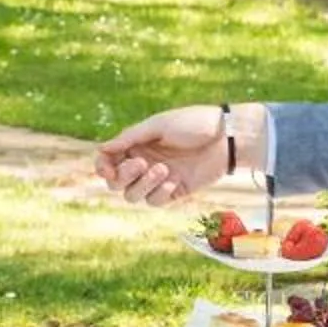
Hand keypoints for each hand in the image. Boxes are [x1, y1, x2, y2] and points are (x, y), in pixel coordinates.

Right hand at [95, 102, 247, 203]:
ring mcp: (158, 179)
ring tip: (163, 170)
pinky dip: (160, 193)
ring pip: (133, 195)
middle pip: (117, 182)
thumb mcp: (158, 125)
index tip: (107, 170)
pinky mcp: (174, 191)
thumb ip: (129, 138)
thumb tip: (101, 149)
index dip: (103, 168)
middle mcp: (143, 163)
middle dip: (124, 175)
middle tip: (141, 163)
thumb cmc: (193, 124)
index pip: (108, 161)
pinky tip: (174, 181)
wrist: (226, 138)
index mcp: (136, 144)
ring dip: (143, 185)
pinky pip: (155, 201)